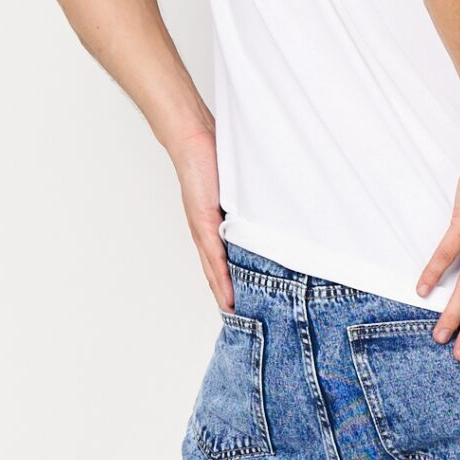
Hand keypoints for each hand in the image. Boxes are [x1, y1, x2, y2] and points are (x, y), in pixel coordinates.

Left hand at [173, 123, 233, 310]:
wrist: (191, 138)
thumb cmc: (213, 158)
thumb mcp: (236, 189)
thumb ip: (247, 203)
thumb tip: (268, 212)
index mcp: (213, 227)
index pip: (222, 263)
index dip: (230, 285)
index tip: (243, 306)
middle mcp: (205, 233)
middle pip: (216, 274)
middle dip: (227, 297)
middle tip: (243, 321)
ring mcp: (203, 229)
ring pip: (213, 270)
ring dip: (223, 294)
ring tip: (235, 316)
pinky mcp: (203, 221)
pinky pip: (213, 255)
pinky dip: (220, 277)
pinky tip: (227, 295)